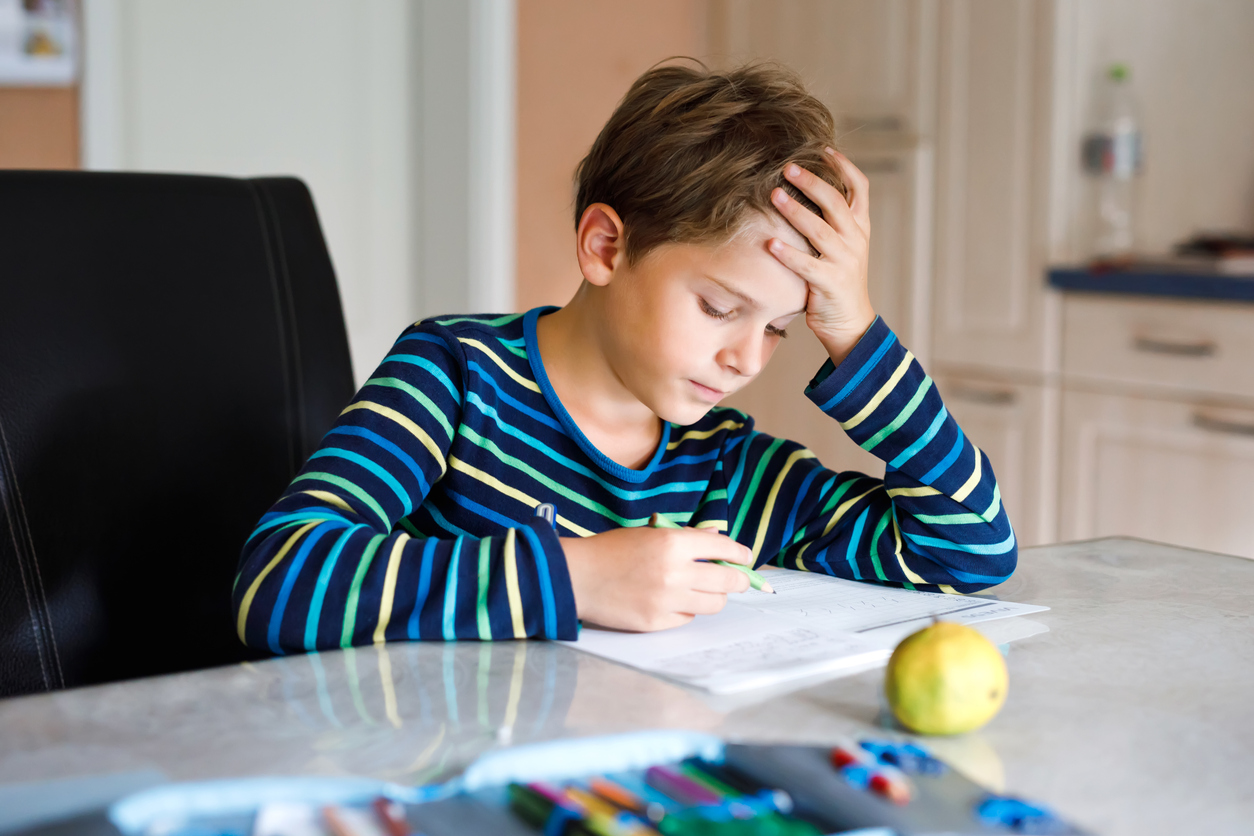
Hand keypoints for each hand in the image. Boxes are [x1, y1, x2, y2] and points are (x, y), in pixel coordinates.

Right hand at [561, 526, 752, 631]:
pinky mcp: (657, 622)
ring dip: (714, 597)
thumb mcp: (649, 534)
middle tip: (739, 580)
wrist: (577, 577)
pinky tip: (675, 601)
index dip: (740, 553)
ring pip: (713, 604)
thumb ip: (685, 537)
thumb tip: (717, 538)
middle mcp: (674, 572)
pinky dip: (687, 610)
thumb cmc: (611, 551)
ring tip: (705, 591)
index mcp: (672, 543)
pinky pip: (688, 618)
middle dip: (738, 580)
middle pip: (726, 580)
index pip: (722, 548)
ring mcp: (666, 600)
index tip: (747, 558)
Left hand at [768, 148, 876, 364]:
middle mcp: (855, 240)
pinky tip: (770, 244)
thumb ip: (831, 221)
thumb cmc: (838, 280)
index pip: (860, 188)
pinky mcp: (830, 283)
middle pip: (836, 203)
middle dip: (812, 182)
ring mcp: (845, 261)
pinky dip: (788, 254)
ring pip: (820, 230)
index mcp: (859, 227)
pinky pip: (807, 265)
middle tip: (787, 167)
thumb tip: (804, 191)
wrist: (850, 321)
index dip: (844, 166)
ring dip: (795, 212)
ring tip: (774, 195)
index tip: (824, 149)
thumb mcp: (843, 246)